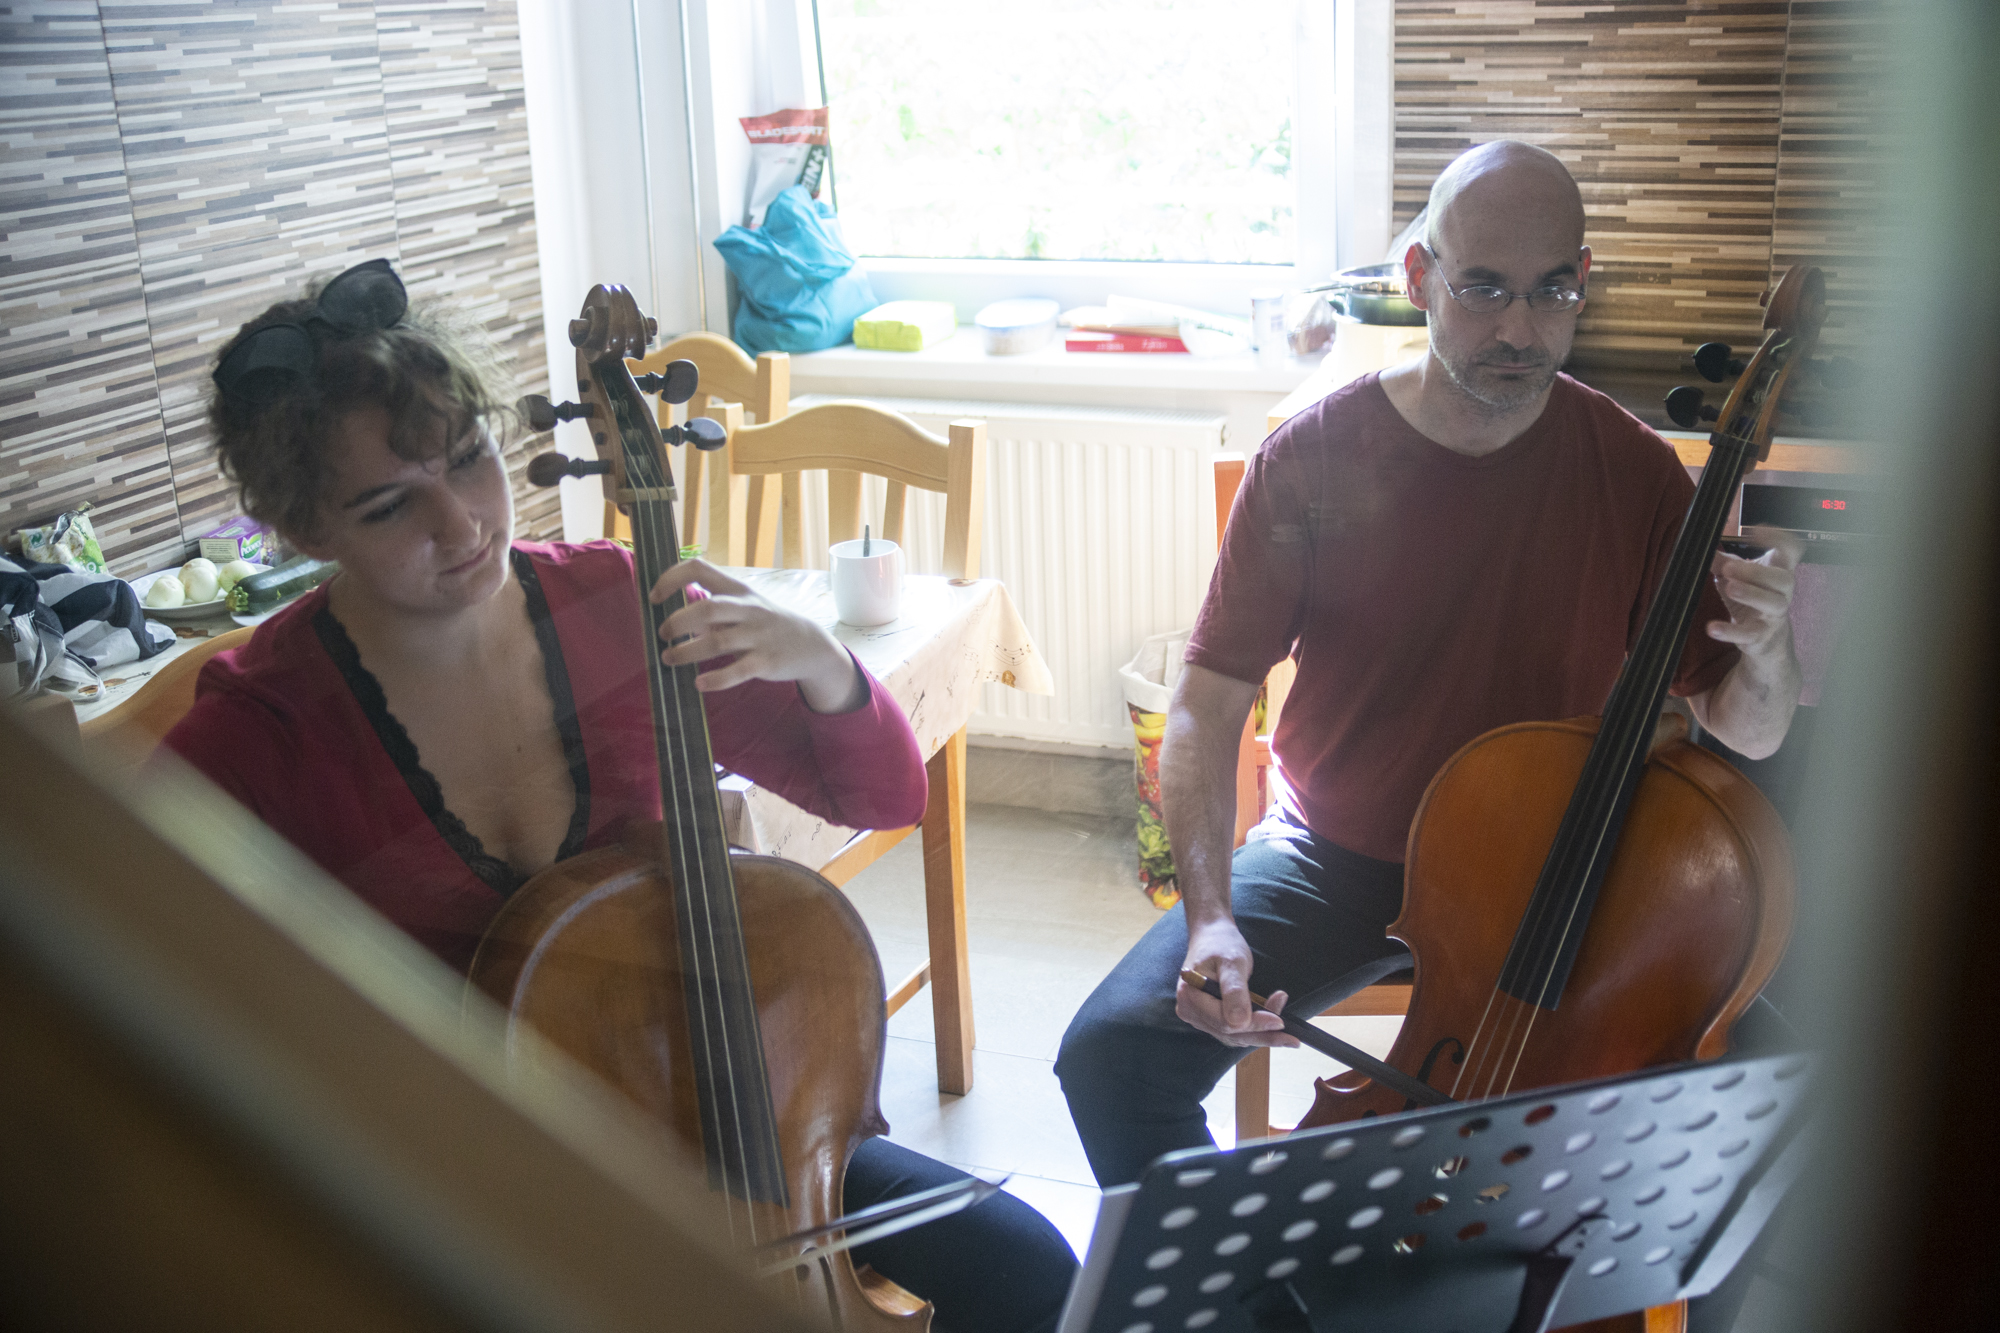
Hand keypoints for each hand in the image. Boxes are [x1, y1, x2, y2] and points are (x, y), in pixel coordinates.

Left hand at [648, 559, 865, 711]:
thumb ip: (712, 610)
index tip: (654, 597)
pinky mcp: (765, 662)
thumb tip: (674, 620)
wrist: (811, 645)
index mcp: (737, 590)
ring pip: (717, 642)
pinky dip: (716, 679)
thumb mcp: (744, 606)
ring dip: (687, 652)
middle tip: (663, 634)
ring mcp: (758, 636)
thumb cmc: (766, 623)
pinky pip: (737, 671)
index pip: (699, 569)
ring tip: (669, 658)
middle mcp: (748, 609)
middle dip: (678, 621)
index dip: (671, 578)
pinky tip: (700, 683)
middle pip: (707, 608)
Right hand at [1174, 916, 1297, 1048]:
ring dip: (1261, 1034)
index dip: (1254, 1024)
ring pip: (1234, 1036)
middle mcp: (1190, 1011)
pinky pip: (1233, 1031)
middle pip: (1230, 1033)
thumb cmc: (1221, 944)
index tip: (1280, 1021)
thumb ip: (1235, 992)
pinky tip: (1271, 1024)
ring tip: (1287, 1032)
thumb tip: (1239, 1023)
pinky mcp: (1209, 1018)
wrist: (1212, 936)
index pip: (1225, 1022)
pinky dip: (1253, 1030)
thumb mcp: (1232, 962)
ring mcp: (1199, 1016)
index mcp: (1190, 997)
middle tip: (1292, 1036)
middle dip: (1262, 1032)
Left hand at [1707, 525, 1802, 660]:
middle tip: (1728, 568)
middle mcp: (1783, 592)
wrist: (1766, 639)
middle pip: (1783, 578)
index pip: (1791, 550)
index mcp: (1779, 571)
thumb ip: (1722, 562)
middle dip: (1756, 572)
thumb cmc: (1752, 599)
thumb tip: (1705, 547)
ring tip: (1729, 587)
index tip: (1754, 530)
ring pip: (1774, 603)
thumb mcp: (1736, 578)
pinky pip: (1750, 634)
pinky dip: (1731, 631)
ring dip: (1751, 594)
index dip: (1779, 537)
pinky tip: (1712, 628)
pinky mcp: (1762, 636)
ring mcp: (1775, 615)